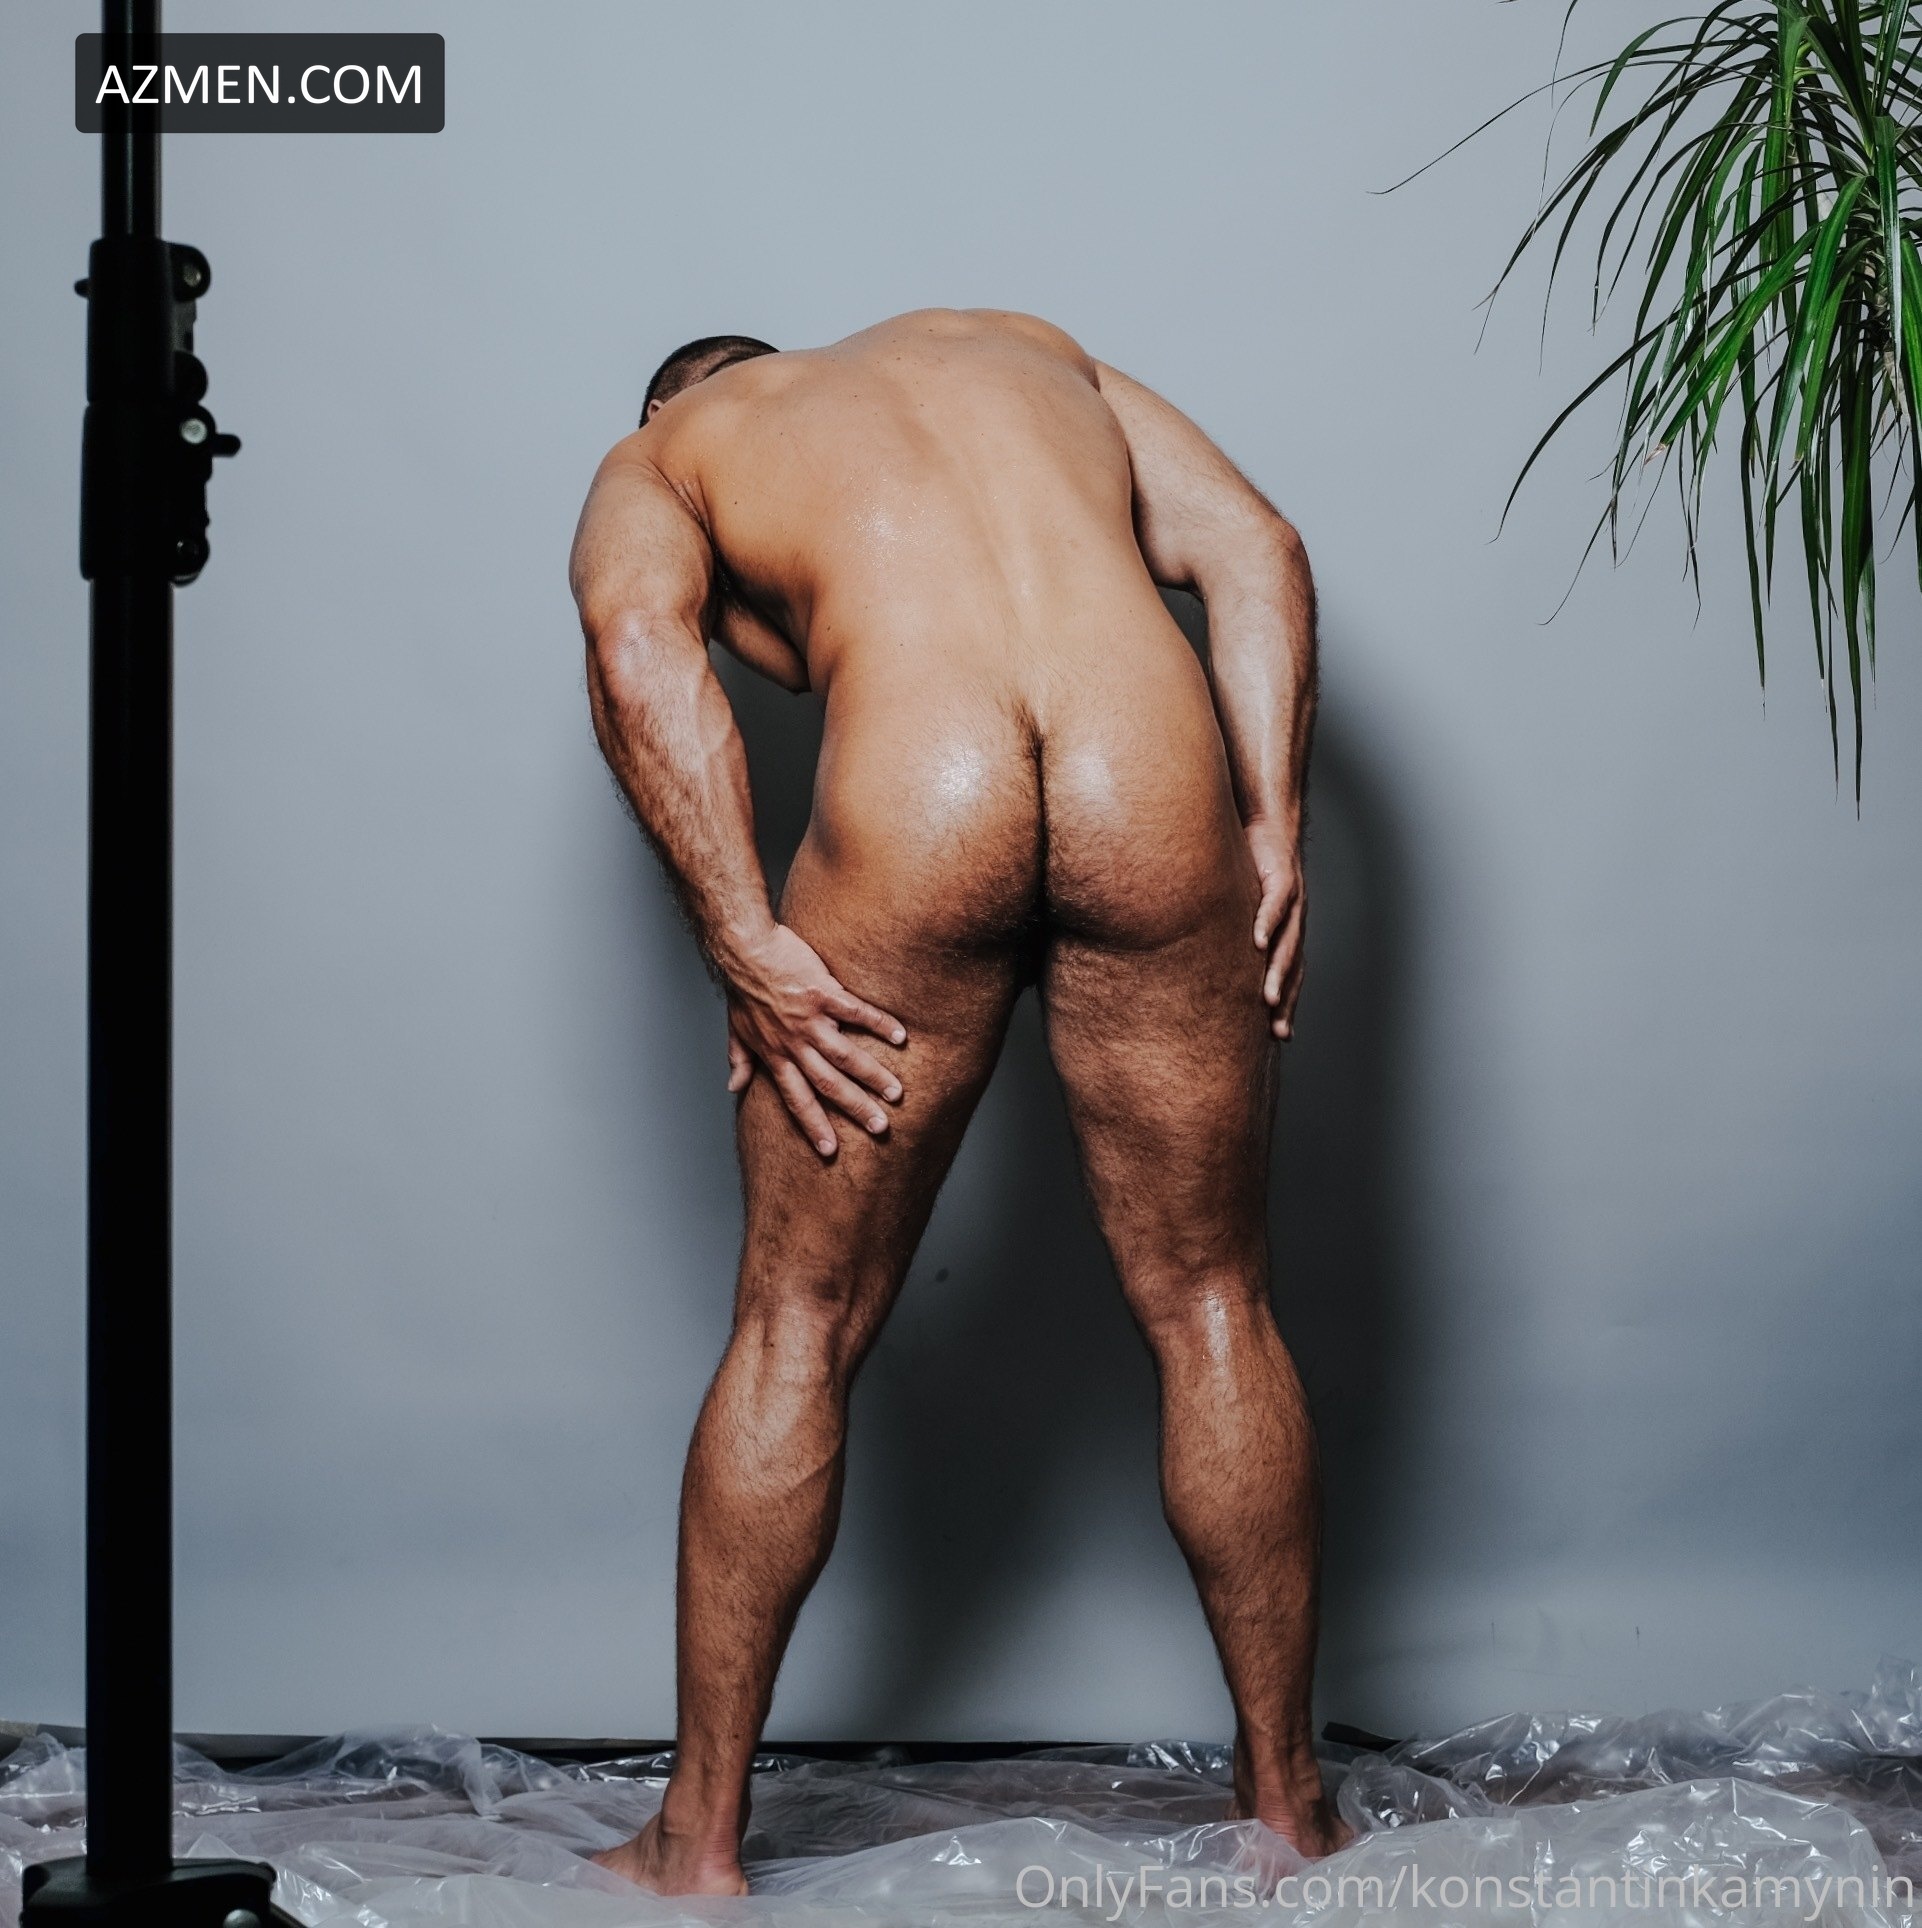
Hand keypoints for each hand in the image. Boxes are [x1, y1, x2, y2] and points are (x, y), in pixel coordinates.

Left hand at [723, 924, 907, 1157]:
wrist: (744, 948)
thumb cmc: (743, 988)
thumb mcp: (736, 1030)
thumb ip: (740, 1060)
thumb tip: (734, 1088)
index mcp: (775, 1055)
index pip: (796, 1099)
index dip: (813, 1125)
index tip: (830, 1151)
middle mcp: (794, 1043)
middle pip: (828, 1084)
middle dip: (855, 1108)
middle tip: (880, 1128)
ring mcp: (809, 1018)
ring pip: (845, 1055)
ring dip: (872, 1075)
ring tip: (896, 1092)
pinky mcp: (822, 992)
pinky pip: (856, 1012)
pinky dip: (879, 1024)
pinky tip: (900, 1036)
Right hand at [1246, 818, 1306, 1039]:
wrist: (1266, 817)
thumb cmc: (1250, 860)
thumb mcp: (1240, 901)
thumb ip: (1230, 930)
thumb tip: (1204, 955)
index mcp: (1286, 930)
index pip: (1289, 974)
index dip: (1287, 1003)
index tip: (1280, 1035)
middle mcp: (1293, 920)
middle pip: (1292, 967)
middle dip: (1285, 1000)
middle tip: (1277, 1032)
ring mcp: (1290, 900)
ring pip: (1287, 943)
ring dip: (1277, 972)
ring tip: (1266, 1000)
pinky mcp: (1280, 875)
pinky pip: (1276, 904)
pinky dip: (1267, 924)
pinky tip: (1257, 944)